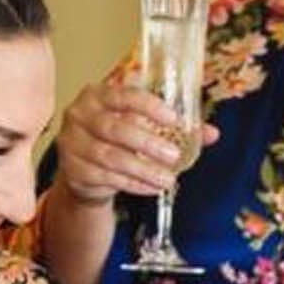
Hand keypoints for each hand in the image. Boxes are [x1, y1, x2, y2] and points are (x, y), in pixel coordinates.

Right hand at [52, 69, 219, 206]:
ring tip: (168, 179)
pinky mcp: (73, 170)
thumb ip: (173, 128)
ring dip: (142, 169)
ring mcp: (72, 143)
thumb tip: (212, 133)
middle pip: (114, 129)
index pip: (122, 95)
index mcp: (97, 95)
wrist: (85, 169)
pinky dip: (133, 184)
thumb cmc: (117, 139)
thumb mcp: (141, 126)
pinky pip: (106, 179)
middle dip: (147, 143)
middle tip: (173, 155)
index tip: (173, 119)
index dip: (147, 106)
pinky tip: (152, 188)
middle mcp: (79, 115)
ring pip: (110, 157)